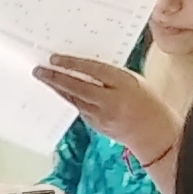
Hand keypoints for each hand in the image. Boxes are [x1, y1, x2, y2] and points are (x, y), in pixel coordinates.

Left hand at [36, 54, 180, 163]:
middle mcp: (110, 100)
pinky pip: (79, 109)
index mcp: (123, 83)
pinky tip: (60, 92)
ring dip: (57, 88)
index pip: (92, 70)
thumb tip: (86, 67)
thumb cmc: (148, 103)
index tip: (54, 58)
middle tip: (38, 70)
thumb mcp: (134, 81)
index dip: (71, 64)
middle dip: (55, 78)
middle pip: (76, 87)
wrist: (154, 135)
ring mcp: (102, 116)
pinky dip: (69, 99)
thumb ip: (111, 75)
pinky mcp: (96, 126)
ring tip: (43, 78)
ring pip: (74, 99)